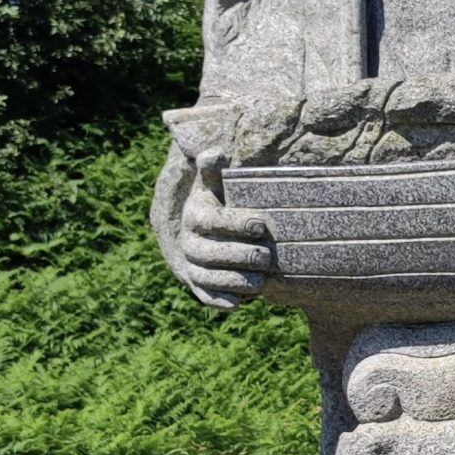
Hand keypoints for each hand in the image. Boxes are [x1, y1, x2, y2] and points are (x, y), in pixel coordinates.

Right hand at [178, 159, 274, 310]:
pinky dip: (222, 301)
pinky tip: (242, 302)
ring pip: (208, 277)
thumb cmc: (223, 205)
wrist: (209, 235)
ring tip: (260, 280)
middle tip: (266, 256)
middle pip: (209, 253)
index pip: (211, 220)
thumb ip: (215, 172)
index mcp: (194, 215)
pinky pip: (207, 296)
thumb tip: (214, 152)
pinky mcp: (199, 287)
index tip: (261, 224)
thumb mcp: (218, 188)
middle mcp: (188, 243)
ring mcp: (192, 267)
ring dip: (233, 281)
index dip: (235, 222)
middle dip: (239, 255)